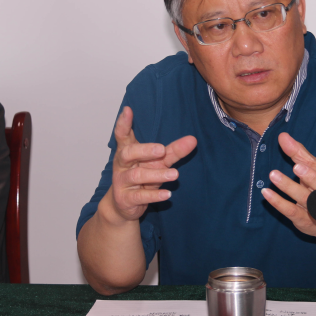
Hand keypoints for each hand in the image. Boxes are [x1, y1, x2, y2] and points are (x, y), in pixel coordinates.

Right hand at [109, 106, 196, 221]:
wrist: (124, 205)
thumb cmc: (142, 177)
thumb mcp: (158, 162)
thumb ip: (173, 151)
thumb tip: (193, 139)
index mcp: (127, 152)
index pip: (122, 135)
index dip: (123, 123)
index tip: (128, 110)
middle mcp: (122, 165)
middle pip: (128, 153)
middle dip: (144, 150)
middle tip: (161, 149)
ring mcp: (122, 182)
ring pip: (137, 176)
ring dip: (156, 174)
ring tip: (175, 174)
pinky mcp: (126, 199)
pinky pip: (139, 196)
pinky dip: (154, 195)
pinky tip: (167, 194)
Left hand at [262, 132, 315, 240]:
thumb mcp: (313, 169)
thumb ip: (299, 152)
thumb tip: (282, 136)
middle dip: (310, 177)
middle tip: (297, 167)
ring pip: (306, 198)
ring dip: (289, 186)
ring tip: (273, 174)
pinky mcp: (304, 219)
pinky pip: (291, 210)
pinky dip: (278, 202)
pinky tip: (266, 192)